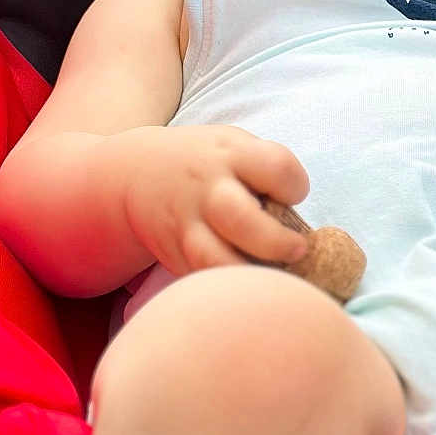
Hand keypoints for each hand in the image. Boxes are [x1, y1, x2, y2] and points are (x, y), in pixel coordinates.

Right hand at [123, 124, 310, 275]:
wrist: (133, 173)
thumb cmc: (206, 163)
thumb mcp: (233, 146)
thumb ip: (266, 171)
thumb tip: (302, 220)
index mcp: (231, 155)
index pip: (277, 167)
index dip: (294, 185)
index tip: (292, 196)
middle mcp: (208, 189)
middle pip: (243, 220)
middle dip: (278, 243)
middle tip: (297, 250)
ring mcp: (188, 225)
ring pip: (216, 261)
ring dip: (252, 275)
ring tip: (274, 277)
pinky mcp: (175, 255)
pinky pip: (205, 278)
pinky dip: (230, 288)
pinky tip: (249, 285)